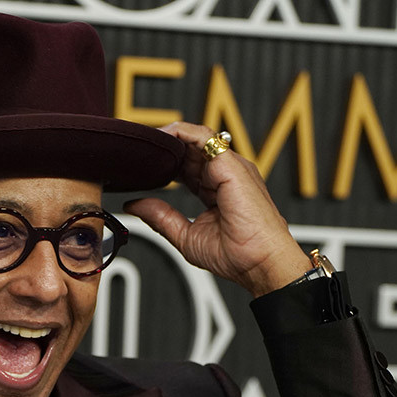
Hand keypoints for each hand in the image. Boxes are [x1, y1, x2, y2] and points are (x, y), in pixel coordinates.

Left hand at [124, 122, 310, 296]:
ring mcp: (230, 167)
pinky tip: (160, 138)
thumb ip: (161, 217)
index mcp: (217, 189)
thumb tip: (136, 205)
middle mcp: (225, 174)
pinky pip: (203, 137)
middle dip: (163, 148)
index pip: (187, 167)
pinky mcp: (231, 165)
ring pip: (195, 138)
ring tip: (144, 143)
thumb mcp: (186, 235)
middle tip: (135, 153)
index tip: (141, 167)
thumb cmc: (238, 254)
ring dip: (168, 137)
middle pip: (189, 150)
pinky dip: (179, 133)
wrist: (261, 263)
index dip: (164, 163)